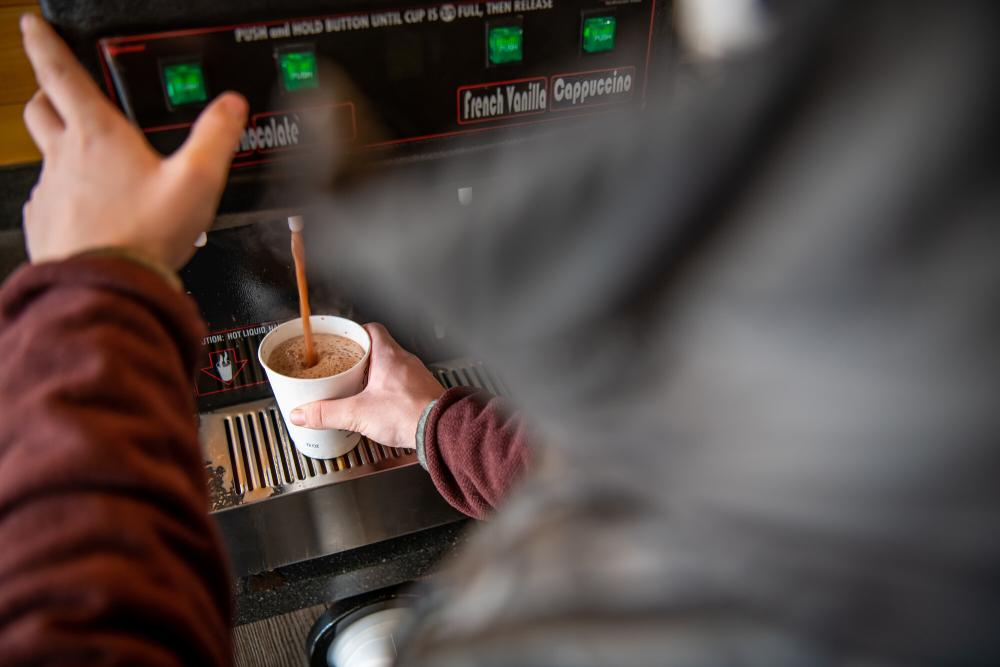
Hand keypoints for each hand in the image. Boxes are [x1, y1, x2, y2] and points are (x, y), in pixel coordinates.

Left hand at [20, 14, 247, 269]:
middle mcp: (64, 157)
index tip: (33, 26)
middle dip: (47, 92)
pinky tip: (90, 212)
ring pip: (44, 155)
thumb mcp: (197, 180)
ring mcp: (50, 191)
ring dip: (61, 150)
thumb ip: (216, 136)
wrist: (108, 287)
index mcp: (98, 135)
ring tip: (92, 166)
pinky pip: (48, 200)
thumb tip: (230, 106)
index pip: (60, 71)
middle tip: (61, 92)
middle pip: (40, 107)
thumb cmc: (145, 235)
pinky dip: (64, 196)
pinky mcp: (45, 224)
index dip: (44, 41)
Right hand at [290, 323, 444, 449]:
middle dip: (359, 358)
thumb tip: (302, 413)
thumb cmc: (409, 414)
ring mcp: (416, 377)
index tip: (340, 339)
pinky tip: (380, 405)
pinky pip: (402, 384)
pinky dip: (388, 390)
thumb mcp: (358, 413)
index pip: (371, 329)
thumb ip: (327, 413)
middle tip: (343, 368)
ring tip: (357, 388)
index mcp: (389, 355)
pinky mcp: (422, 393)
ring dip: (374, 375)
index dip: (354, 333)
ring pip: (391, 367)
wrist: (440, 431)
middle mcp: (405, 362)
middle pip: (379, 349)